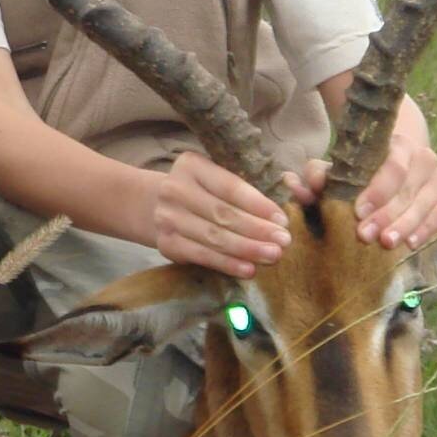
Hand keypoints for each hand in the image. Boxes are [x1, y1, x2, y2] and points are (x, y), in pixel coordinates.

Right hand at [143, 151, 293, 277]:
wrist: (152, 206)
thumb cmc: (199, 192)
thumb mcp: (213, 179)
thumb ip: (241, 191)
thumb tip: (279, 219)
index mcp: (191, 166)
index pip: (229, 187)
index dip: (258, 204)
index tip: (282, 220)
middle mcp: (174, 189)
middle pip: (223, 213)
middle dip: (257, 229)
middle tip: (284, 241)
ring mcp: (167, 218)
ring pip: (214, 237)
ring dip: (247, 249)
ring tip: (273, 256)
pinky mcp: (166, 244)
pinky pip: (202, 256)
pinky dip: (228, 264)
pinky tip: (249, 269)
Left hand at [296, 136, 436, 249]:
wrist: (396, 163)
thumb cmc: (361, 168)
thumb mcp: (336, 167)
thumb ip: (318, 174)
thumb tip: (301, 181)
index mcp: (396, 144)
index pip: (392, 166)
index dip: (376, 191)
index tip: (358, 212)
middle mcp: (424, 157)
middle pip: (409, 187)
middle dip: (387, 214)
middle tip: (366, 235)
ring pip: (430, 201)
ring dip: (408, 223)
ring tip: (387, 243)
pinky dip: (431, 227)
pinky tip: (412, 243)